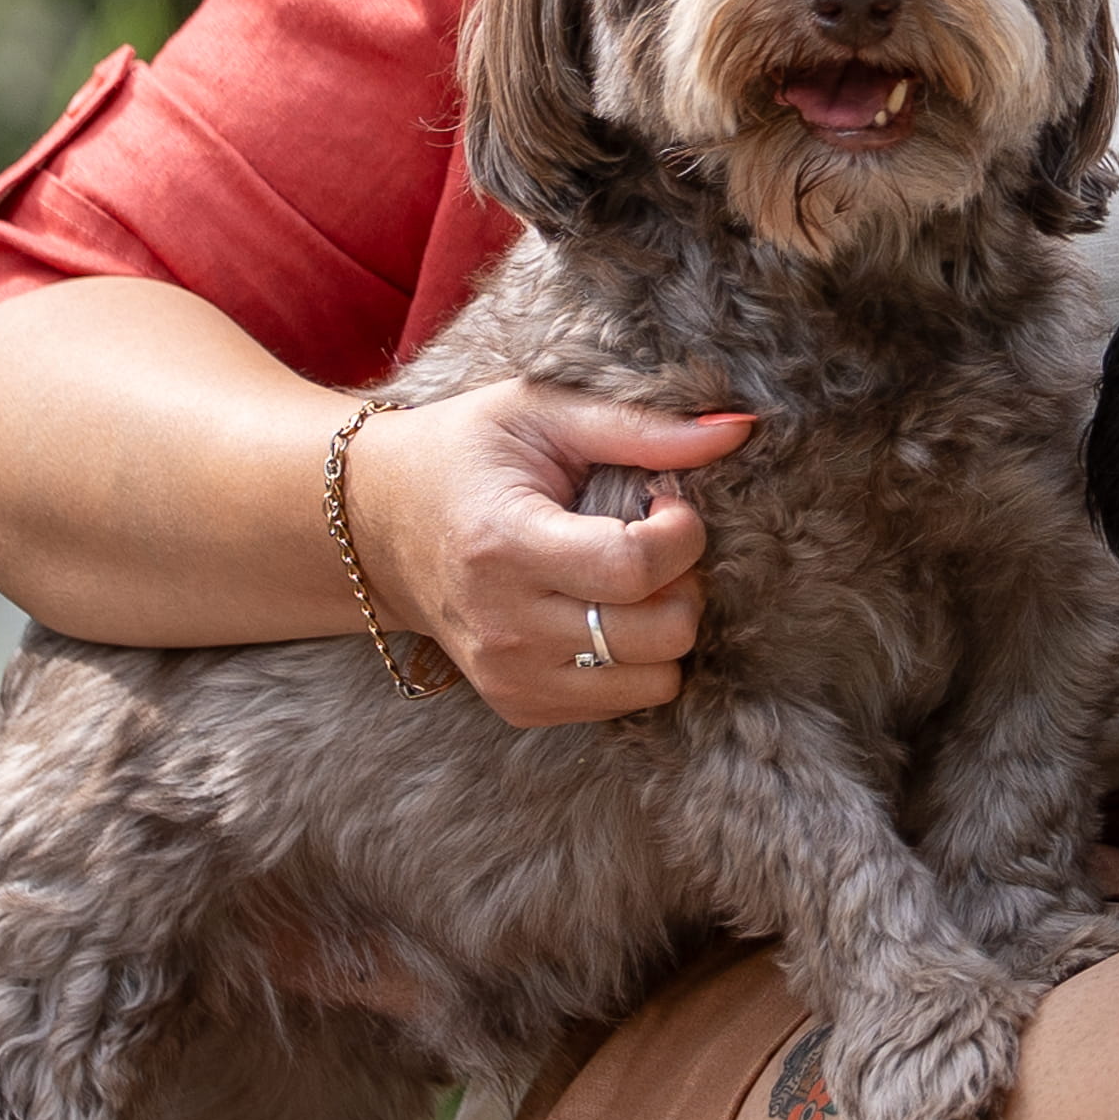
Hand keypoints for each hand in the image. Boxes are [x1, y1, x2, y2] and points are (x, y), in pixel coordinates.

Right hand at [348, 388, 754, 726]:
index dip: (681, 534)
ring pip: (655, 683)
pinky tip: (599, 611)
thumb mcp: (541, 414)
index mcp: (505, 545)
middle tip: (651, 543)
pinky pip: (622, 703)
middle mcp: (503, 626)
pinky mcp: (517, 705)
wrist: (379, 524)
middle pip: (660, 635)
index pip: (636, 570)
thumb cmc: (466, 455)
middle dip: (684, 582)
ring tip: (626, 580)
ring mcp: (507, 677)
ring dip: (665, 628)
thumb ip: (641, 427)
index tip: (665, 503)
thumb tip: (739, 431)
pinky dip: (633, 660)